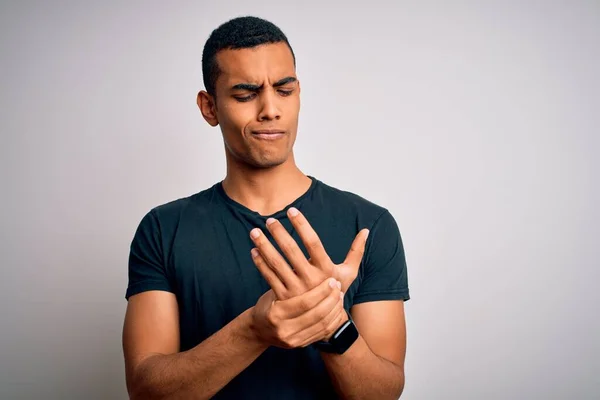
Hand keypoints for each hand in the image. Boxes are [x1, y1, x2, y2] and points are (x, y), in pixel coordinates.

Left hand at [249, 207, 368, 299]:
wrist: (325, 323)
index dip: (302, 225)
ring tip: (254, 232)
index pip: (314, 242)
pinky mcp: (284, 299)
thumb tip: (366, 230)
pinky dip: (260, 264)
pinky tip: (253, 251)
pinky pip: (269, 277)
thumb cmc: (336, 291)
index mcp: (326, 270)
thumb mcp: (349, 273)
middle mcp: (311, 280)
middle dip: (279, 233)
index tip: (292, 211)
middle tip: (270, 219)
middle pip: (292, 251)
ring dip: (264, 246)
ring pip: (277, 263)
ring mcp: (296, 290)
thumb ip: (357, 251)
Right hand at [251, 277, 347, 347]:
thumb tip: (311, 259)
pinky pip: (322, 333)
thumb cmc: (268, 304)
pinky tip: (337, 309)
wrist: (259, 330)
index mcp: (276, 314)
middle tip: (339, 286)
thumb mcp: (274, 290)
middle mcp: (284, 330)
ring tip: (340, 296)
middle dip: (331, 300)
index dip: (321, 291)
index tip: (332, 280)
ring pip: (322, 325)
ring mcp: (293, 340)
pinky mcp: (300, 345)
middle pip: (316, 315)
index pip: (305, 302)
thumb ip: (289, 281)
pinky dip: (332, 321)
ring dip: (334, 310)